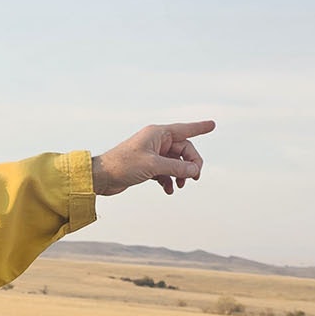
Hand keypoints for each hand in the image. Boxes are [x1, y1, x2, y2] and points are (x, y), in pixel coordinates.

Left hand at [91, 121, 215, 195]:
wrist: (101, 178)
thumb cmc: (123, 165)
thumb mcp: (154, 166)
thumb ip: (177, 167)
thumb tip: (195, 170)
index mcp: (158, 133)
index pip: (185, 129)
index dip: (200, 127)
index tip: (213, 124)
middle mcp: (156, 141)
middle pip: (183, 150)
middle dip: (191, 164)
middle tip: (194, 178)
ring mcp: (152, 154)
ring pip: (175, 162)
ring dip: (181, 174)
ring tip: (181, 186)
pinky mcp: (146, 166)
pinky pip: (165, 171)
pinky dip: (169, 180)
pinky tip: (169, 190)